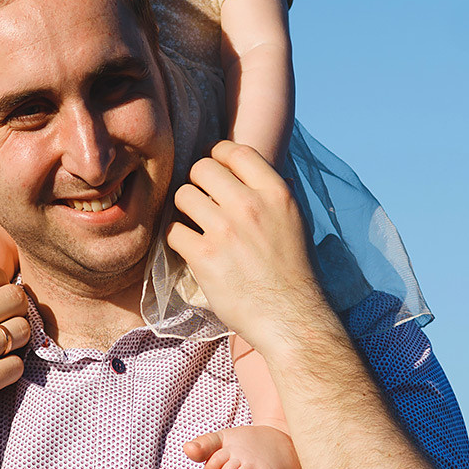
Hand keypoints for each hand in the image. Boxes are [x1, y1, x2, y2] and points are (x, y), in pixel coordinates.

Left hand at [166, 141, 330, 352]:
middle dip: (197, 182)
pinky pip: (173, 230)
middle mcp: (250, 205)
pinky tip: (189, 247)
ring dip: (184, 210)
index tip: (213, 170)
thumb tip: (251, 171)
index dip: (218, 155)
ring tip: (194, 225)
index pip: (234, 151)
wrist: (291, 317)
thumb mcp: (295, 221)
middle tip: (201, 200)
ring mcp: (225, 230)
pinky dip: (177, 238)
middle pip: (202, 168)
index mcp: (276, 193)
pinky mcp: (205, 257)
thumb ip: (271, 194)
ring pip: (183, 196)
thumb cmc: (294, 271)